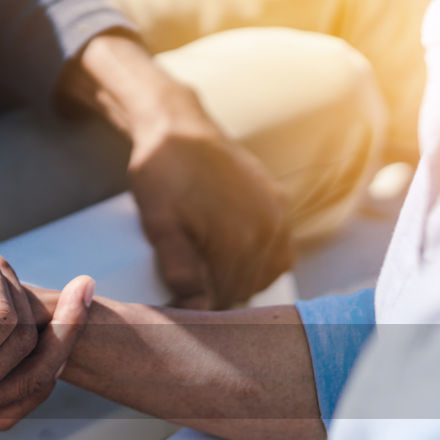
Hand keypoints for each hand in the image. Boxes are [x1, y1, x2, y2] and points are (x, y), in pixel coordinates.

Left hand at [128, 85, 290, 308]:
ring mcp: (278, 216)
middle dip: (218, 297)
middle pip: (246, 290)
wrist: (179, 129)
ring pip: (265, 275)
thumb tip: (195, 306)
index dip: (199, 309)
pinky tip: (232, 260)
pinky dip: (259, 264)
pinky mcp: (280, 203)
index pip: (225, 299)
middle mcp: (268, 230)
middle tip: (188, 293)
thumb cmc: (161, 176)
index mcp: (238, 240)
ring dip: (239, 283)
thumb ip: (179, 268)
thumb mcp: (159, 225)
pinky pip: (280, 252)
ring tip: (206, 277)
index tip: (178, 306)